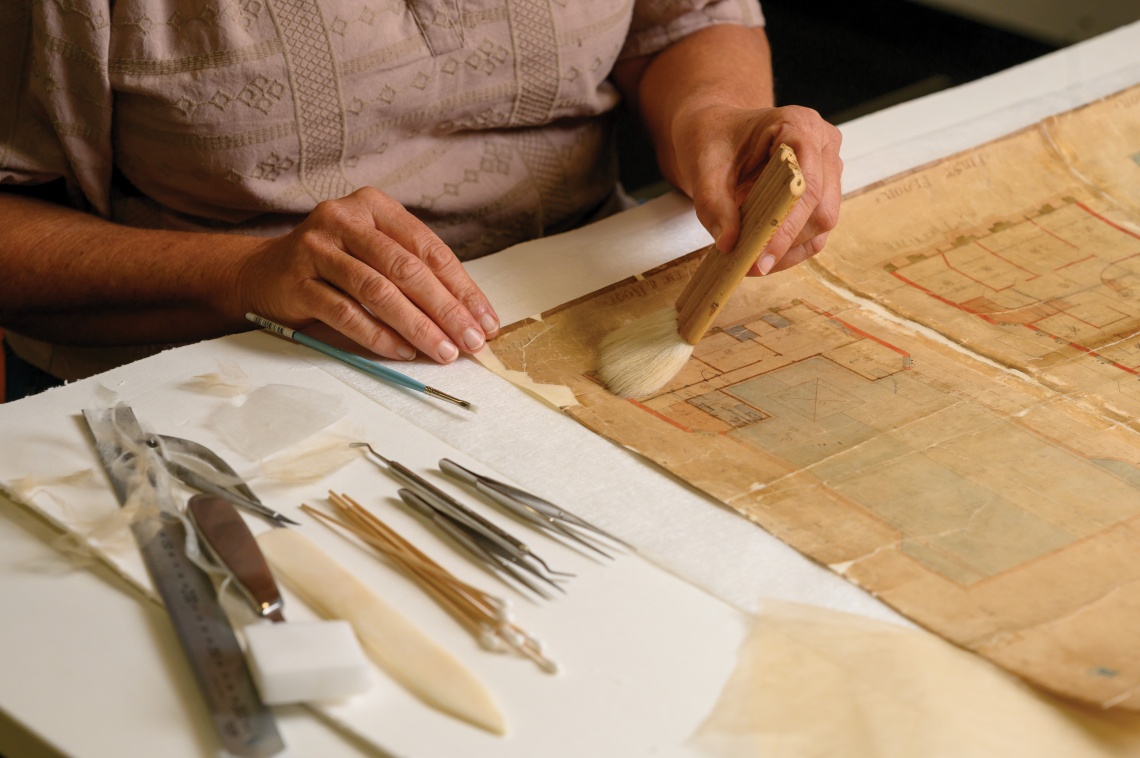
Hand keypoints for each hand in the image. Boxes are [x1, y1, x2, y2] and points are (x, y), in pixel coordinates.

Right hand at [235, 187, 498, 362]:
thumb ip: (414, 273)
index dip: (462, 287)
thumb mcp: (373, 254)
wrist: (260, 273)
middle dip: (446, 309)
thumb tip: (468, 316)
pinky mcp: (296, 281)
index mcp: (374, 206)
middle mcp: (345, 219)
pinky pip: (346, 313)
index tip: (485, 321)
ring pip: (378, 291)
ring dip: (417, 325)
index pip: (429, 248)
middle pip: (407, 268)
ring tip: (442, 351)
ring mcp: (317, 248)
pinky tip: (402, 351)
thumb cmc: (332, 266)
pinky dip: (378, 335)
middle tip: (470, 341)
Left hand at [671, 104, 842, 274]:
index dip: (787, 225)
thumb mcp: (703, 165)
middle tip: (751, 265)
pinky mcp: (820, 192)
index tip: (762, 256)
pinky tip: (761, 254)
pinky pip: (814, 230)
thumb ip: (713, 203)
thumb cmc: (714, 136)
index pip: (806, 183)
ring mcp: (826, 170)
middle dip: (786, 242)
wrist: (718, 130)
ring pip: (821, 224)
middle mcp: (822, 146)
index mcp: (799, 125)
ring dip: (788, 248)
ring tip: (751, 260)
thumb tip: (729, 243)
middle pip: (821, 208)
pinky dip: (789, 248)